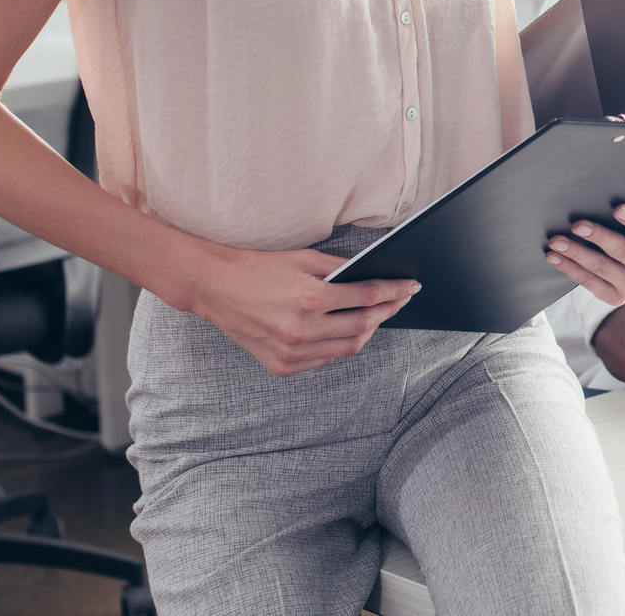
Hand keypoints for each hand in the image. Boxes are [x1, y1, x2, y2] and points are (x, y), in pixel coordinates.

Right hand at [175, 244, 419, 376]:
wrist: (214, 287)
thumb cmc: (258, 268)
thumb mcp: (303, 259)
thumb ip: (339, 269)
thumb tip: (371, 273)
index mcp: (309, 298)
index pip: (366, 298)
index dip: (393, 292)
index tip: (410, 287)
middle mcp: (302, 329)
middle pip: (363, 326)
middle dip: (388, 312)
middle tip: (400, 300)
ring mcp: (291, 352)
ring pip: (347, 347)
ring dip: (367, 331)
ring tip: (377, 315)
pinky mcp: (281, 365)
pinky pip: (324, 359)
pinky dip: (340, 345)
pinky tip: (345, 329)